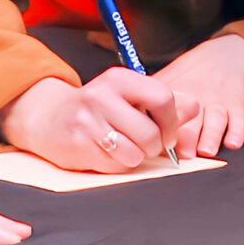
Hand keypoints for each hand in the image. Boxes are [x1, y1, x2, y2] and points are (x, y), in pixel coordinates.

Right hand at [0, 68, 193, 173]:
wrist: (47, 118)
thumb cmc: (98, 109)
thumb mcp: (128, 96)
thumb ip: (163, 102)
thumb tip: (196, 108)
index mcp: (119, 78)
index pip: (164, 99)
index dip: (172, 123)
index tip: (167, 132)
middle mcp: (102, 95)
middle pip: (152, 134)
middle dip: (154, 147)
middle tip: (145, 145)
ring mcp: (88, 121)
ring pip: (135, 154)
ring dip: (135, 158)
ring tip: (122, 147)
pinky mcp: (78, 145)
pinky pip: (116, 166)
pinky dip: (117, 165)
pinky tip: (105, 153)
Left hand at [153, 34, 243, 156]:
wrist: (225, 57)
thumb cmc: (189, 79)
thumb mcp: (165, 83)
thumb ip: (144, 103)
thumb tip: (116, 126)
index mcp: (175, 92)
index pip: (165, 108)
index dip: (161, 125)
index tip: (155, 140)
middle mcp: (197, 96)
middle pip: (192, 117)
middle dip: (187, 136)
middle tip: (182, 153)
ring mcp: (218, 101)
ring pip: (216, 118)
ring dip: (211, 134)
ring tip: (205, 150)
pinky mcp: (238, 104)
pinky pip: (240, 118)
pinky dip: (237, 130)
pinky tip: (233, 142)